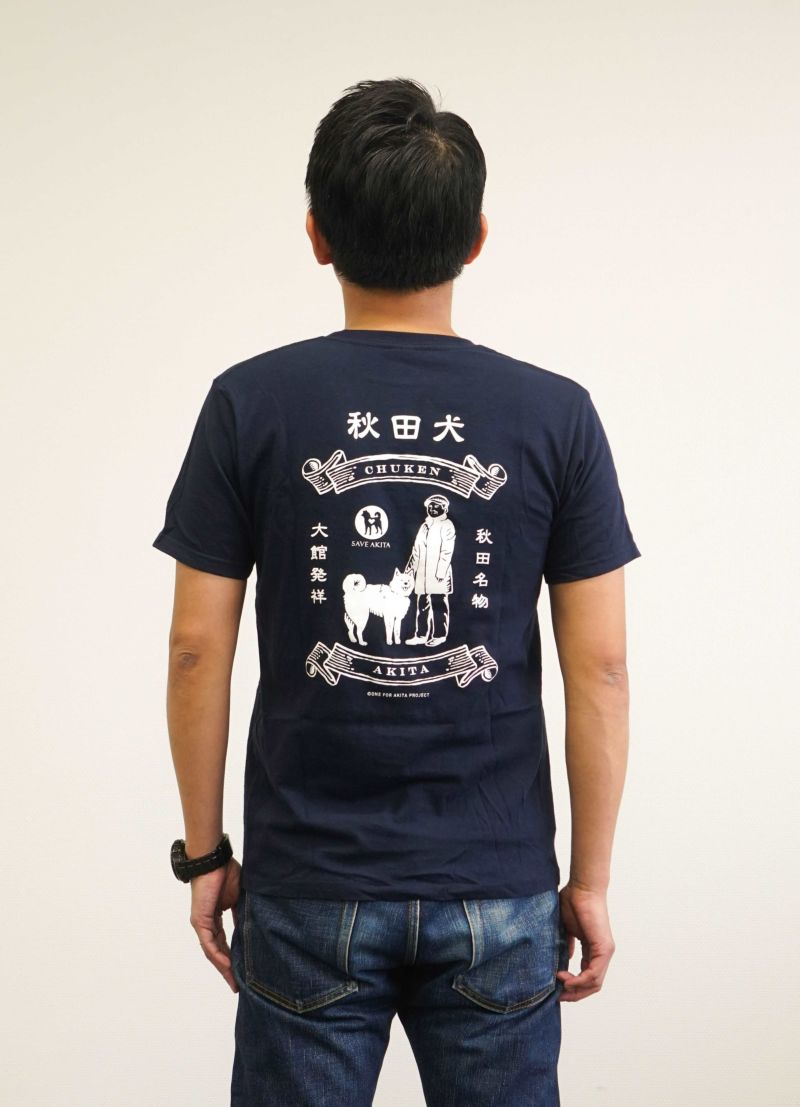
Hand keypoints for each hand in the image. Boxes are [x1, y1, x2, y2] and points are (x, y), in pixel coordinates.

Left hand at [189, 856, 240, 992]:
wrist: (213, 860)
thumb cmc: (225, 872)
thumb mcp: (239, 897)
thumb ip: (242, 913)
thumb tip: (252, 927)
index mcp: (215, 918)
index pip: (224, 943)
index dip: (232, 957)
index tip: (242, 971)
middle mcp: (207, 924)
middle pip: (217, 952)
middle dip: (228, 969)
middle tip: (237, 985)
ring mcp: (202, 923)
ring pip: (212, 951)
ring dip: (223, 967)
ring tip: (234, 982)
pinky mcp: (200, 920)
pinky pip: (209, 943)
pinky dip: (218, 955)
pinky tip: (227, 966)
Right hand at [557, 881, 615, 1001]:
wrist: (582, 888)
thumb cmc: (573, 902)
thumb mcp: (567, 929)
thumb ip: (567, 944)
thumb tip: (565, 959)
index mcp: (593, 949)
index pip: (587, 977)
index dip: (573, 986)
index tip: (556, 988)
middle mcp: (602, 954)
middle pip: (593, 985)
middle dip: (575, 994)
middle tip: (558, 996)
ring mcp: (605, 952)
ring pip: (594, 983)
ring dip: (576, 989)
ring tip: (560, 986)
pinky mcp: (604, 949)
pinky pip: (594, 974)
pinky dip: (579, 980)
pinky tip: (565, 978)